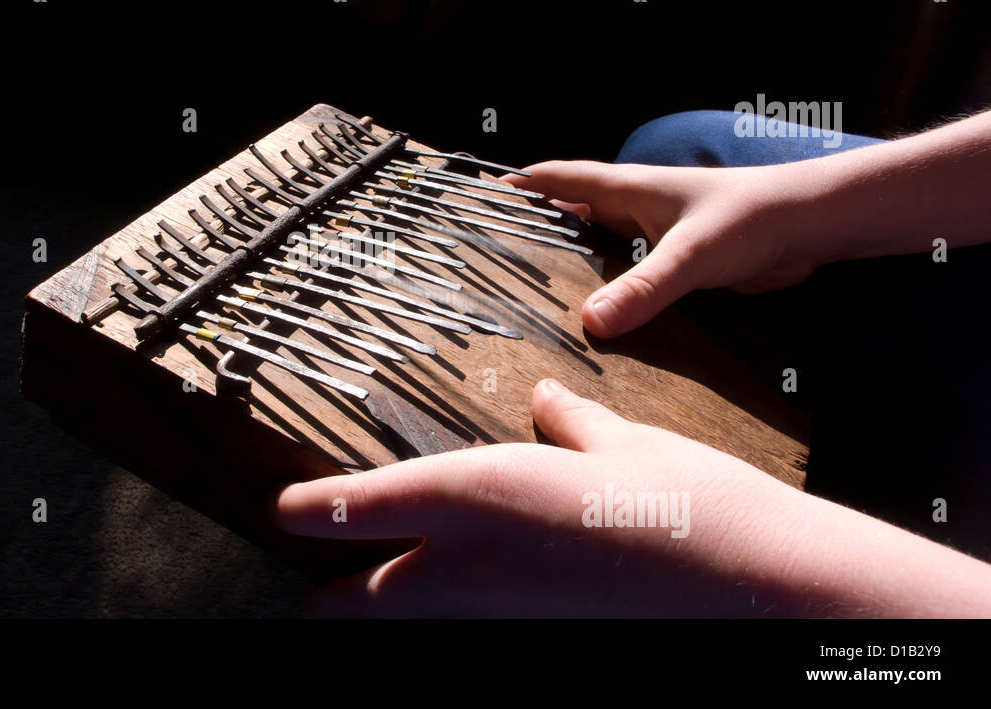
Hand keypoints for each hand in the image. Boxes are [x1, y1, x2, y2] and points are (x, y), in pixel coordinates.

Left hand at [275, 379, 990, 617]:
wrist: (766, 594)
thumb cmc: (698, 506)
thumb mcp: (627, 445)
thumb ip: (572, 425)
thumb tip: (547, 401)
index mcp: (481, 492)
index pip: (355, 509)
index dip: (310, 511)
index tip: (286, 509)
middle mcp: (472, 568)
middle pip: (349, 609)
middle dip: (327, 599)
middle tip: (326, 578)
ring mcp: (500, 623)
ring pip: (400, 634)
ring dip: (379, 619)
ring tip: (386, 590)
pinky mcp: (532, 650)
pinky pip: (460, 645)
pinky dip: (446, 629)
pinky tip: (474, 604)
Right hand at [503, 161, 820, 336]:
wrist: (811, 226)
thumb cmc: (753, 219)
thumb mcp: (691, 255)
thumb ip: (643, 290)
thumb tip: (590, 324)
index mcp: (627, 189)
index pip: (556, 178)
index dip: (517, 187)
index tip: (477, 201)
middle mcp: (633, 209)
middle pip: (568, 216)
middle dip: (533, 232)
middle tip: (491, 260)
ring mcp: (653, 236)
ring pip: (596, 249)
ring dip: (569, 267)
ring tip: (529, 297)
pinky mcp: (674, 264)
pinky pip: (626, 276)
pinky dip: (604, 291)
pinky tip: (592, 320)